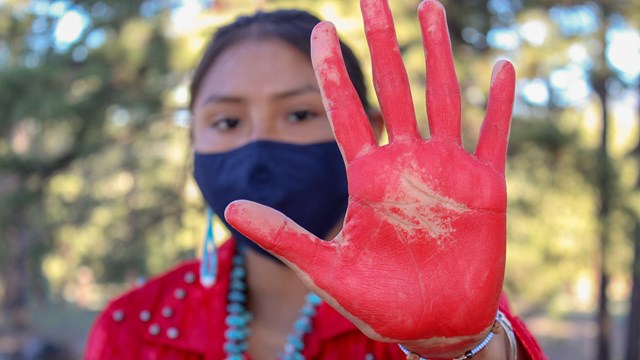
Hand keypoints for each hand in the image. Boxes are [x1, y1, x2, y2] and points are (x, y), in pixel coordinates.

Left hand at [225, 0, 515, 356]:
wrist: (434, 325)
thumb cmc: (379, 301)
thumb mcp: (326, 269)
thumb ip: (285, 235)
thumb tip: (232, 205)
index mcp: (367, 177)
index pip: (346, 112)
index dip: (332, 73)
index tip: (316, 29)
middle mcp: (405, 164)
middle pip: (392, 90)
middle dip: (382, 42)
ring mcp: (446, 171)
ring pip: (441, 99)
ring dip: (437, 54)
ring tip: (428, 8)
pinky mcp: (485, 187)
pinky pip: (493, 136)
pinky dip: (498, 105)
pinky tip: (498, 68)